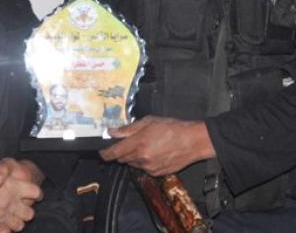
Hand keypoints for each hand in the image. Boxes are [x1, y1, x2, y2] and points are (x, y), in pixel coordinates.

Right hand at [0, 157, 42, 231]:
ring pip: (18, 224)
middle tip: (21, 206)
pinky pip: (3, 231)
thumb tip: (1, 172)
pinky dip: (4, 229)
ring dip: (16, 221)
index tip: (34, 194)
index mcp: (12, 186)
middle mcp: (9, 203)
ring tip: (11, 217)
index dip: (35, 193)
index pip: (34, 191)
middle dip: (26, 210)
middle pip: (29, 212)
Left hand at [99, 116, 215, 175]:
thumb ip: (128, 129)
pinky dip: (144, 162)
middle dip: (122, 151)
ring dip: (133, 157)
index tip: (101, 152)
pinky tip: (154, 152)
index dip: (105, 153)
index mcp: (138, 144)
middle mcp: (142, 158)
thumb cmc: (172, 128)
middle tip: (130, 142)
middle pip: (122, 159)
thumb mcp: (148, 121)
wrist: (193, 141)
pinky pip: (144, 168)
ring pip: (133, 164)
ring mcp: (149, 168)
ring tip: (146, 145)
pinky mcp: (157, 173)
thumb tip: (112, 132)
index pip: (114, 153)